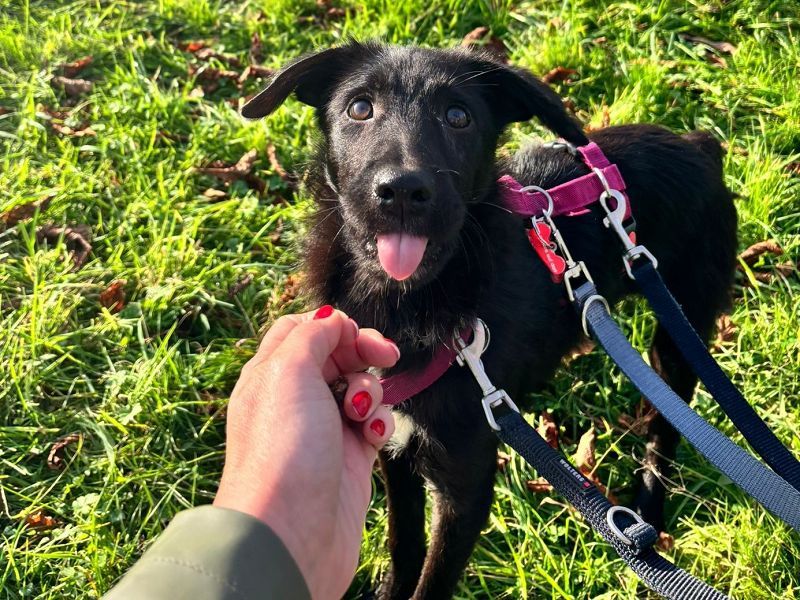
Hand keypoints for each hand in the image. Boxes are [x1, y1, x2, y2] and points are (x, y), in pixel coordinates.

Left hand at [213, 306, 398, 599]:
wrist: (292, 532)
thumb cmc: (283, 450)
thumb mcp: (287, 373)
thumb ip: (312, 335)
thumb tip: (332, 319)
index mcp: (270, 374)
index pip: (303, 330)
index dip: (334, 325)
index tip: (357, 335)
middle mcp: (295, 399)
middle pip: (337, 355)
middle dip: (362, 352)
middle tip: (385, 356)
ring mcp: (323, 429)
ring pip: (360, 387)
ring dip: (371, 389)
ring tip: (362, 412)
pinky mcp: (350, 457)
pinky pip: (374, 423)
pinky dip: (380, 421)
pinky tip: (374, 433)